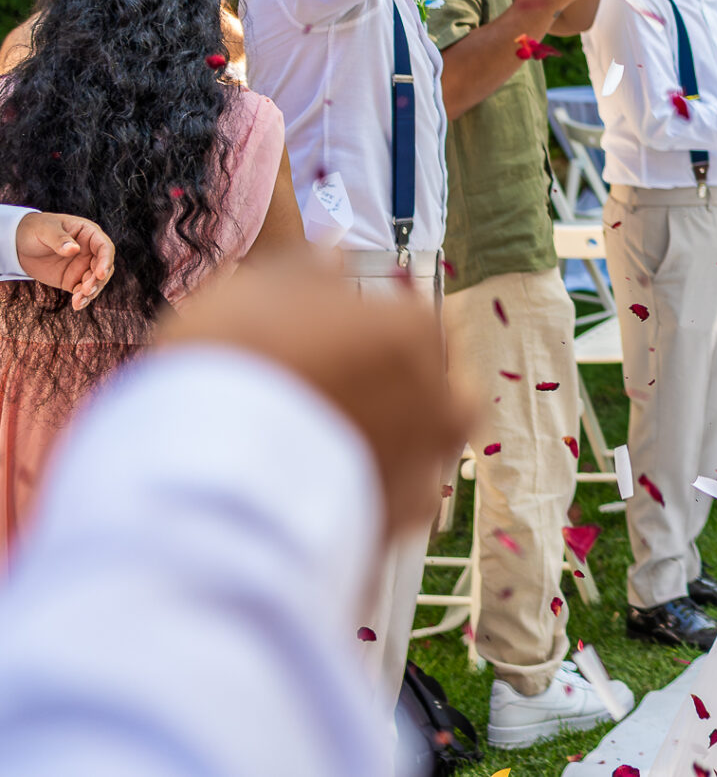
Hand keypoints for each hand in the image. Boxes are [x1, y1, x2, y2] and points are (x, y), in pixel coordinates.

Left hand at [15, 210, 112, 307]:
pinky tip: (77, 305)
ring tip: (79, 301)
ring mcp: (82, 267)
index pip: (105, 248)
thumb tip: (74, 249)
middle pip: (104, 267)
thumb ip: (59, 239)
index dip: (106, 261)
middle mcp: (90, 251)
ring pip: (96, 282)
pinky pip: (83, 291)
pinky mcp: (73, 280)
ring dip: (91, 292)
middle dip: (98, 280)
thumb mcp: (45, 230)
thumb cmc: (34, 229)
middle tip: (86, 290)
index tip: (100, 274)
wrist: (18, 244)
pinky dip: (83, 299)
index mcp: (89, 234)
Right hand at [158, 250, 467, 537]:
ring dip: (394, 449)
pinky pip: (384, 510)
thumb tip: (335, 253)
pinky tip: (325, 497)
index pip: (423, 319)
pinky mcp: (387, 529)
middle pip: (443, 390)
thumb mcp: (263, 287)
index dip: (388, 324)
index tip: (359, 332)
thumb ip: (309, 269)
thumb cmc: (235, 359)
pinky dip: (363, 500)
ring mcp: (418, 472)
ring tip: (336, 449)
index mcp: (417, 334)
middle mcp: (437, 403)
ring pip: (423, 455)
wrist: (206, 468)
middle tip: (360, 393)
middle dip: (412, 390)